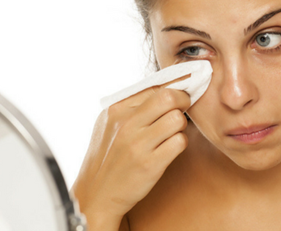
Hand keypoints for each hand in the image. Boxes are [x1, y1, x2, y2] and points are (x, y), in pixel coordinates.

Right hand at [71, 77, 190, 229]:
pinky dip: (180, 143)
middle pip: (169, 97)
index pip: (154, 86)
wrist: (97, 195)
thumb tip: (164, 87)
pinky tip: (171, 148)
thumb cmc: (108, 157)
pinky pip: (180, 142)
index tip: (181, 92)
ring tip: (172, 132)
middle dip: (183, 100)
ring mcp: (138, 144)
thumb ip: (132, 106)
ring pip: (178, 119)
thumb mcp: (110, 125)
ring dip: (181, 125)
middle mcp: (126, 124)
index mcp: (116, 111)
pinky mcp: (150, 163)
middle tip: (183, 108)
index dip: (173, 87)